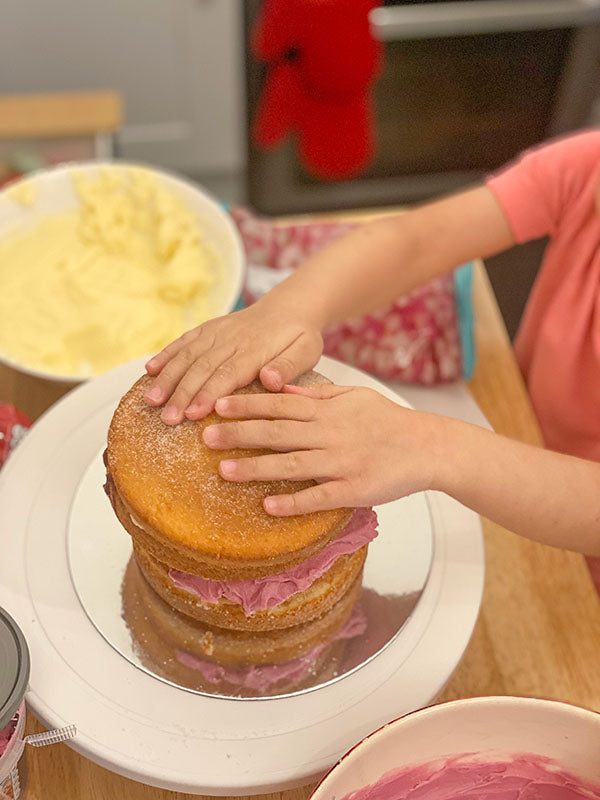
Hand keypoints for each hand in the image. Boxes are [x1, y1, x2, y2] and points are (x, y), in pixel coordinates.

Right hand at [143, 300, 322, 424]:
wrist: (289, 306)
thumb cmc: (299, 336)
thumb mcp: (307, 350)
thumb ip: (289, 366)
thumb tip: (270, 380)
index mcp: (255, 349)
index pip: (228, 373)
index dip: (208, 393)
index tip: (192, 414)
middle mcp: (231, 339)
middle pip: (202, 368)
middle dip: (181, 393)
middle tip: (166, 418)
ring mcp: (216, 332)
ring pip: (187, 355)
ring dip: (167, 378)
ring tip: (150, 400)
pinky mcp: (208, 329)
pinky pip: (184, 341)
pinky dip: (166, 355)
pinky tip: (149, 370)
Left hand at [203, 384, 441, 514]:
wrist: (427, 446)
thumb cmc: (387, 420)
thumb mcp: (354, 396)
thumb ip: (318, 394)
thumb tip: (284, 391)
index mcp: (327, 412)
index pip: (278, 407)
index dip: (246, 406)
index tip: (217, 405)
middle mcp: (329, 435)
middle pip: (277, 434)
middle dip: (240, 434)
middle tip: (206, 437)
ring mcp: (341, 463)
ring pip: (291, 465)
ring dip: (256, 468)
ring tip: (224, 471)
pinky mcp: (354, 490)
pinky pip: (319, 497)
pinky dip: (294, 502)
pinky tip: (268, 506)